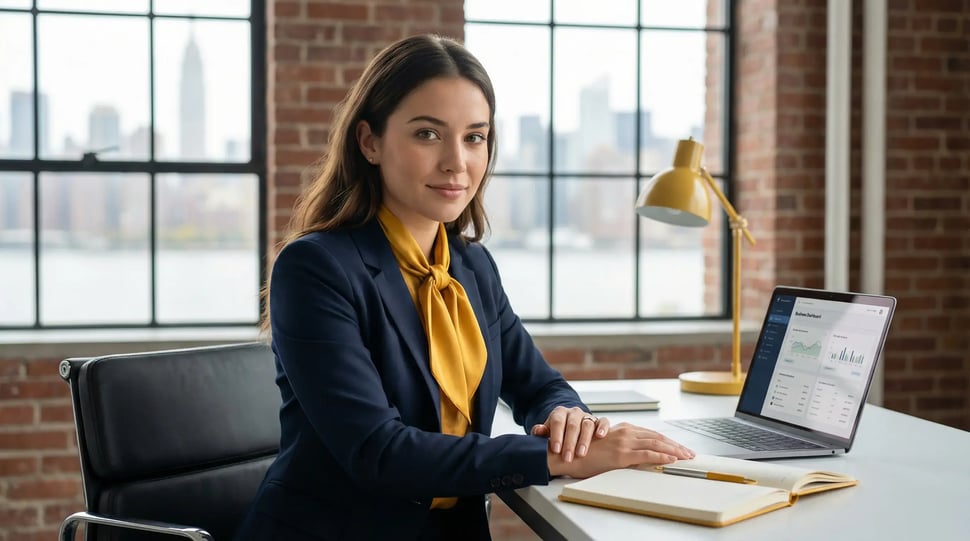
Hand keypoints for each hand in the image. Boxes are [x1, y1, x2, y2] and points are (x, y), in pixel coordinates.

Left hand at [531, 406, 609, 461]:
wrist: (569, 429)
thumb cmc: (558, 434)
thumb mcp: (547, 433)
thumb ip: (541, 432)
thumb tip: (538, 431)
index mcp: (559, 413)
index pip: (557, 421)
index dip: (556, 435)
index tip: (556, 449)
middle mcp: (574, 413)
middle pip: (572, 425)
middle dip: (569, 443)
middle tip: (567, 457)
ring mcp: (587, 416)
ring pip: (587, 424)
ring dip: (584, 440)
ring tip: (581, 454)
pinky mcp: (598, 421)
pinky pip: (603, 421)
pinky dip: (602, 427)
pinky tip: (600, 436)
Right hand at [547, 422, 694, 478]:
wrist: (568, 455)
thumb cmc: (585, 453)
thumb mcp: (607, 445)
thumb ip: (622, 445)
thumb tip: (637, 454)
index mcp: (623, 429)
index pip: (651, 434)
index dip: (667, 440)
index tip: (679, 447)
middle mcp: (625, 432)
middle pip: (658, 437)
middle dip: (676, 445)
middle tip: (689, 453)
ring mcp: (624, 443)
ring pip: (656, 444)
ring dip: (674, 451)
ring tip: (685, 457)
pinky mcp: (622, 455)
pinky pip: (647, 454)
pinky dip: (662, 456)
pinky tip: (672, 459)